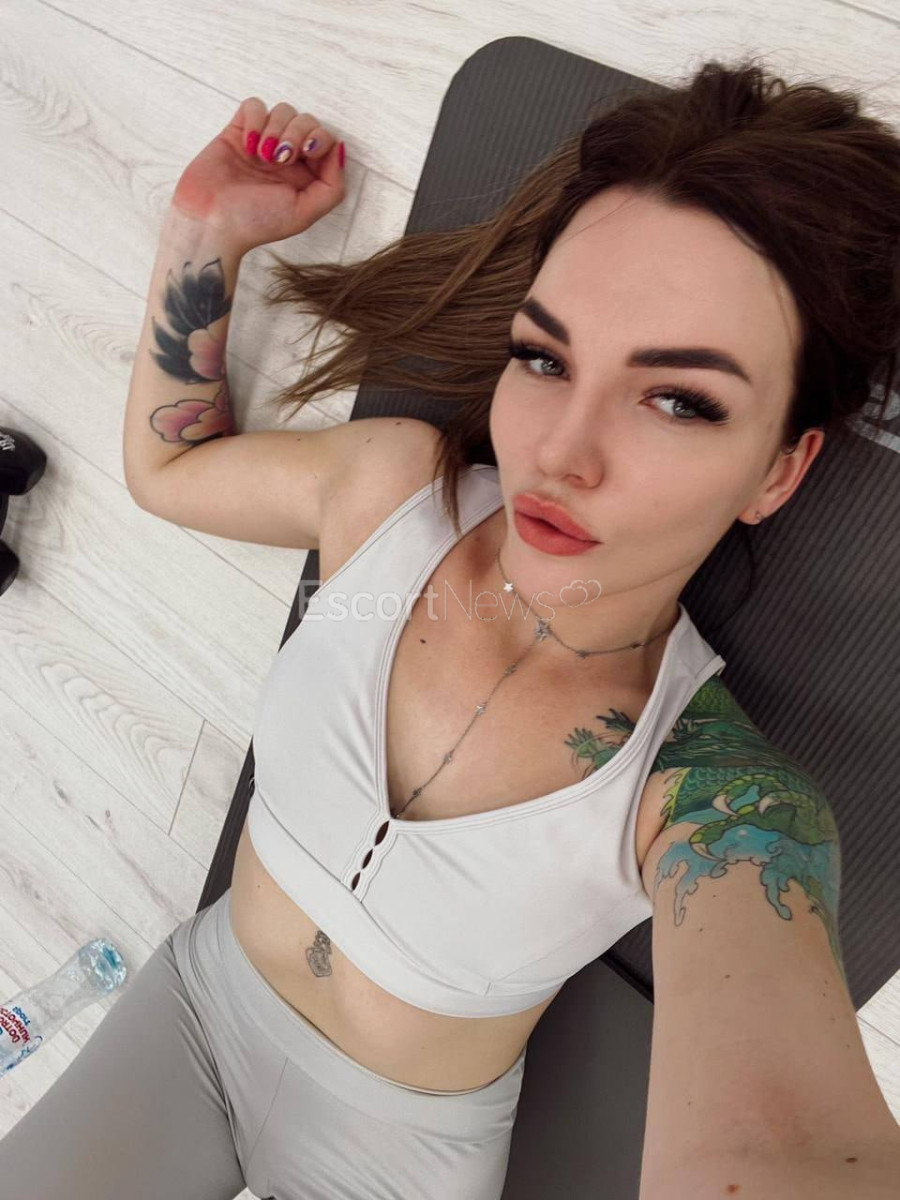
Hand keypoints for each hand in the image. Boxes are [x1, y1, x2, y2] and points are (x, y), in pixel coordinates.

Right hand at [171, 97, 345, 253]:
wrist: (211, 221)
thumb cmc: (256, 223)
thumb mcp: (304, 213)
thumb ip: (332, 186)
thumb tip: (340, 149)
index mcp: (306, 175)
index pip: (325, 139)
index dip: (319, 138)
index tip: (308, 152)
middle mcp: (287, 157)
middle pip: (307, 120)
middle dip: (297, 132)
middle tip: (280, 158)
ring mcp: (263, 143)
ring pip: (283, 110)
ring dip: (276, 129)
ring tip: (262, 156)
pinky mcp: (238, 132)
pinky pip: (254, 105)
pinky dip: (256, 119)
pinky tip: (248, 144)